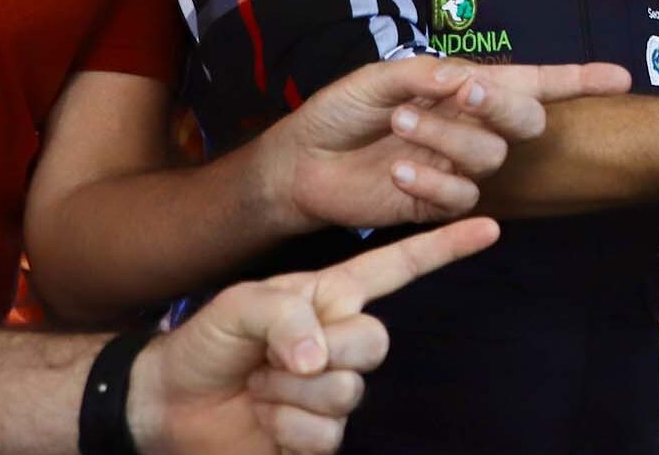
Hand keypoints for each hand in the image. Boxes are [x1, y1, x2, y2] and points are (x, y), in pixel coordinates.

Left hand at [130, 216, 499, 454]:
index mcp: (332, 294)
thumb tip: (321, 360)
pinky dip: (284, 430)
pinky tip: (263, 420)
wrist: (169, 404)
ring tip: (260, 386)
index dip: (444, 247)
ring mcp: (334, 389)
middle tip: (271, 358)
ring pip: (348, 393)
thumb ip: (285, 315)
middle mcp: (342, 339)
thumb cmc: (206, 342)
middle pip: (374, 342)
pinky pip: (326, 437)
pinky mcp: (321, 437)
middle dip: (321, 352)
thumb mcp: (238, 305)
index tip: (489, 225)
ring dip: (290, 394)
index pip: (398, 267)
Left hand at [260, 57, 631, 232]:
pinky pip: (459, 194)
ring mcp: (459, 167)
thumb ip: (429, 75)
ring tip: (401, 123)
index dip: (575, 80)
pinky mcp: (438, 205)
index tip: (620, 77)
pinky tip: (397, 169)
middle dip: (503, 103)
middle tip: (467, 90)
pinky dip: (431, 177)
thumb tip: (470, 79)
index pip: (531, 83)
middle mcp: (472, 127)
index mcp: (465, 89)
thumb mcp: (382, 77)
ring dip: (449, 135)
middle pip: (524, 119)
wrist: (301, 162)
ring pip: (491, 155)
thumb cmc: (342, 111)